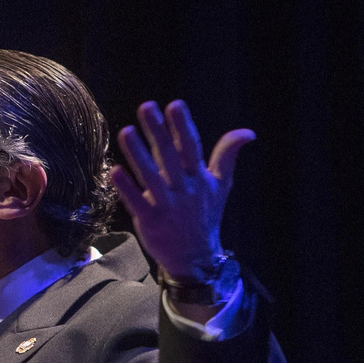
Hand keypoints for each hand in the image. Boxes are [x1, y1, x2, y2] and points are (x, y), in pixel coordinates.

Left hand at [111, 100, 252, 280]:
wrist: (196, 257)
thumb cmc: (205, 215)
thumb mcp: (221, 185)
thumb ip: (228, 155)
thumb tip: (248, 132)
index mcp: (199, 178)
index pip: (191, 147)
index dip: (183, 126)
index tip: (175, 105)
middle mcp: (184, 190)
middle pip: (169, 156)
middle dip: (157, 132)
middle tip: (146, 107)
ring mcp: (166, 206)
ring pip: (151, 176)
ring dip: (138, 154)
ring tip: (126, 131)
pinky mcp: (150, 221)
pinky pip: (137, 202)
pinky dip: (127, 188)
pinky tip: (115, 170)